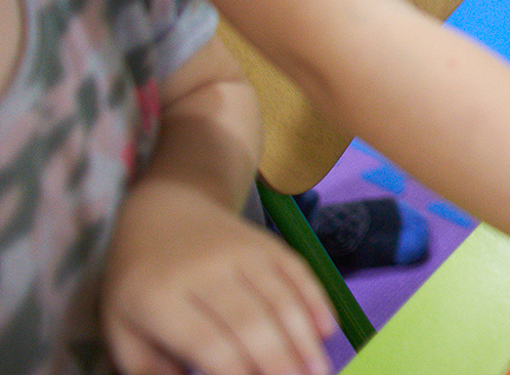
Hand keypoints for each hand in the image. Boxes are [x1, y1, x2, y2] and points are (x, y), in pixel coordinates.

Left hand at [101, 182, 334, 374]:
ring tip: (319, 371)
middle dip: (279, 362)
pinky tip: (326, 331)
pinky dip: (316, 302)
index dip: (237, 374)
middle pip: (252, 322)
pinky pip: (299, 272)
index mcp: (160, 298)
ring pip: (281, 298)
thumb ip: (151, 370)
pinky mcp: (267, 242)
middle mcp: (205, 270)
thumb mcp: (122, 330)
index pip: (208, 343)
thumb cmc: (139, 283)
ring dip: (304, 340)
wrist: (164, 210)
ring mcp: (242, 251)